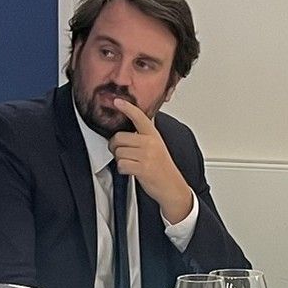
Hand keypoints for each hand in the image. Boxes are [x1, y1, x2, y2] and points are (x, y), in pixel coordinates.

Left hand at [108, 101, 194, 223]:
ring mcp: (147, 155)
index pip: (139, 117)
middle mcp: (150, 143)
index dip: (127, 108)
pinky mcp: (143, 168)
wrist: (172, 187)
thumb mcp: (157, 145)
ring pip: (118, 152)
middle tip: (122, 152)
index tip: (117, 101)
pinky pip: (121, 165)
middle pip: (119, 138)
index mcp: (153, 135)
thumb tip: (135, 119)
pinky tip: (131, 171)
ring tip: (131, 163)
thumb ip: (145, 133)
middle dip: (115, 147)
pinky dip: (123, 170)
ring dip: (120, 160)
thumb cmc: (162, 167)